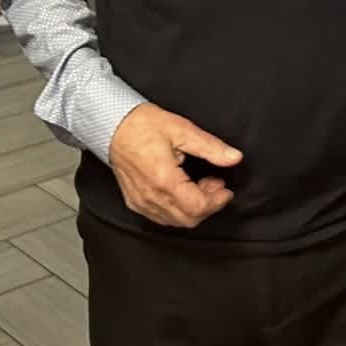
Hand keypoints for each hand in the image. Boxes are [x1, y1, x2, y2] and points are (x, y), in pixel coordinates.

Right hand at [106, 103, 241, 229]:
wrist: (112, 124)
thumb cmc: (142, 125)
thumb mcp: (182, 129)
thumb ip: (210, 147)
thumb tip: (233, 157)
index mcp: (164, 180)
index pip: (198, 207)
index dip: (217, 201)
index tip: (225, 189)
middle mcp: (151, 196)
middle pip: (189, 219)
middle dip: (208, 205)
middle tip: (215, 185)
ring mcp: (141, 202)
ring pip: (175, 221)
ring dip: (193, 209)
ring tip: (199, 186)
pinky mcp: (134, 202)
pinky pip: (161, 217)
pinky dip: (177, 211)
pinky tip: (182, 192)